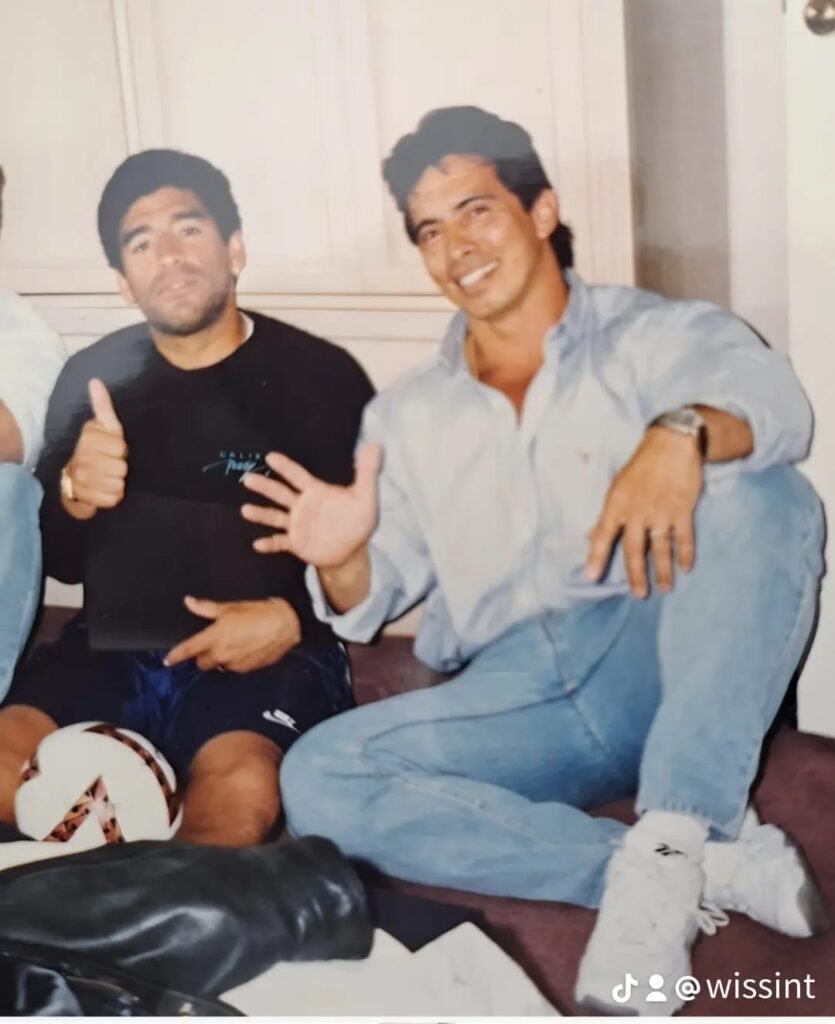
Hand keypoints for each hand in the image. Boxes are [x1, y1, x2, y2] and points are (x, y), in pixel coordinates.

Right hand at [65, 379, 127, 510]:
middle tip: (112, 464)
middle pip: (121, 468)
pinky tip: (105, 488)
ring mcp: (80, 478)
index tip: (115, 449)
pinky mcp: (83, 497)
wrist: (75, 476)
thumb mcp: (105, 426)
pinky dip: (113, 497)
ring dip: (118, 482)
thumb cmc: (98, 448)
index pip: (121, 448)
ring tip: (109, 476)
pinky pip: (111, 499)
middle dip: (121, 467)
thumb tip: (95, 381)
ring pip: (117, 484)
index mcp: (88, 438)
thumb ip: (103, 405)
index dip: (122, 450)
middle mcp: (81, 457)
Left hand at [164, 597, 300, 672]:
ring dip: (221, 658)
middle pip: (202, 662)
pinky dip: (235, 661)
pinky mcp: (247, 669)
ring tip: (235, 643)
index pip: (189, 649)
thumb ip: (206, 608)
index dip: (176, 656)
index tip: (167, 661)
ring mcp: (235, 664)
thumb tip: (188, 601)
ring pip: (219, 665)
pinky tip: (246, 649)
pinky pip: (234, 667)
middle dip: (204, 655)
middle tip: (215, 642)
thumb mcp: (231, 607)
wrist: (286, 624)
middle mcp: (222, 654)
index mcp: (215, 637)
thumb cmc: (257, 611)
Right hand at [241, 443, 381, 567]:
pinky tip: (257, 544)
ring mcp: (296, 524)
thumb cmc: (357, 520)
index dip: (285, 466)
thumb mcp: (366, 497)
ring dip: (261, 514)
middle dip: (265, 486)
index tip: (270, 457)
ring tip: (245, 510)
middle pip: (280, 493)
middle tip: (248, 478)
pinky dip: (269, 544)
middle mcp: (301, 505)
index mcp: (315, 492)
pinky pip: (279, 543)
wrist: (351, 551)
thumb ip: (367, 472)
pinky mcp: (295, 543)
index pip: (298, 476)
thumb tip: (375, 445)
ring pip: (275, 516)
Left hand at [586, 426, 703, 597]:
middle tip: (639, 594)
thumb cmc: (641, 465)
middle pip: (635, 549)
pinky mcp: (683, 510)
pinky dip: (686, 552)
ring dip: (662, 570)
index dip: (597, 556)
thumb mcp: (617, 486)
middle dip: (636, 574)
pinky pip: (684, 537)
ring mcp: (662, 512)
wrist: (672, 444)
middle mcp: (638, 511)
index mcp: (617, 504)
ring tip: (664, 588)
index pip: (603, 535)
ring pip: (661, 548)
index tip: (592, 577)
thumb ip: (609, 514)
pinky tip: (686, 567)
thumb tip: (592, 537)